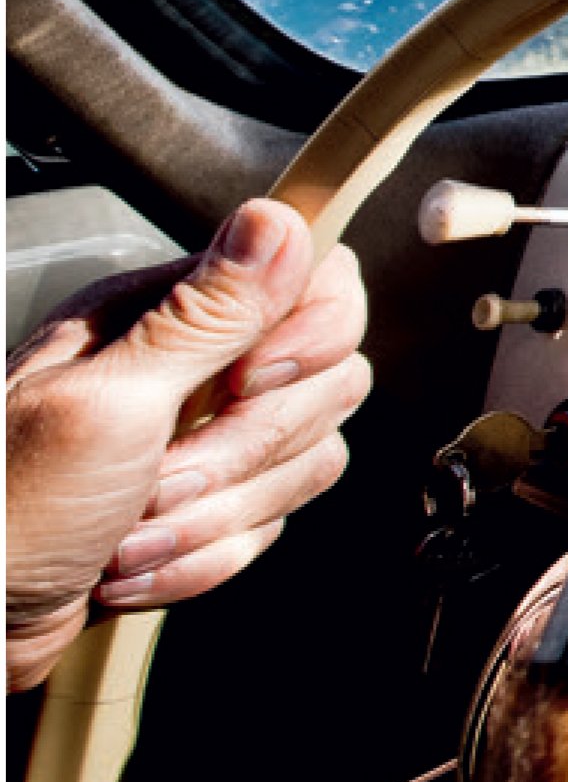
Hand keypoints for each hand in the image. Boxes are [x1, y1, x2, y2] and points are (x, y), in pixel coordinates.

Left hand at [5, 199, 370, 688]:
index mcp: (155, 315)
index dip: (308, 337)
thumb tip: (277, 218)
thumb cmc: (4, 513)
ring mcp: (199, 437)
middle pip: (322, 381)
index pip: (311, 282)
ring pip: (304, 459)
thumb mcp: (107, 402)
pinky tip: (135, 563)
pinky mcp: (206, 503)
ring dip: (217, 516)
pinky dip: (206, 556)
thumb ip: (205, 315)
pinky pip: (269, 521)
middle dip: (244, 453)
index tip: (247, 384)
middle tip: (157, 478)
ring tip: (130, 532)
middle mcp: (186, 366)